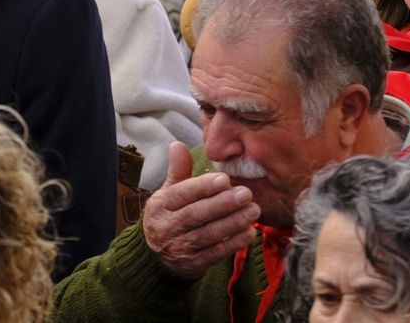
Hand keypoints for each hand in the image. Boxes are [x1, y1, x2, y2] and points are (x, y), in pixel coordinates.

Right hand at [142, 143, 261, 278]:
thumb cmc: (169, 216)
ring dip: (233, 222)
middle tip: (246, 193)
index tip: (225, 179)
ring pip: (209, 234)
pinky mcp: (193, 265)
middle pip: (197, 214)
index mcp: (161, 205)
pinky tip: (249, 232)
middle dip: (223, 204)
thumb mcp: (168, 192)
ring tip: (253, 211)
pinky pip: (215, 253)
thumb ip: (177, 170)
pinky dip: (233, 243)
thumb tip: (177, 144)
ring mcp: (180, 247)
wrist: (156, 257)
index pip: (182, 194)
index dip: (203, 187)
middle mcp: (167, 227)